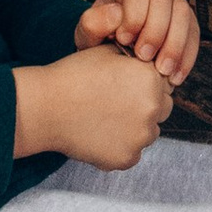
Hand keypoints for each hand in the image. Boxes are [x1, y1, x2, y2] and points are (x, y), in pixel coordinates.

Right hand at [12, 46, 174, 170]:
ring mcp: (141, 136)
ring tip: (105, 119)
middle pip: (162, 109)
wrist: (47, 107)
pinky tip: (99, 134)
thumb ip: (136, 59)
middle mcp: (153, 107)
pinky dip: (120, 147)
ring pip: (148, 133)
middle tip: (117, 104)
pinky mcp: (127, 158)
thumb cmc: (75, 75)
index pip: (164, 83)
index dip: (144, 83)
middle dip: (146, 106)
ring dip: (135, 128)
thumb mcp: (109, 52)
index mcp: (151, 78)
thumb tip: (150, 62)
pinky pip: (132, 153)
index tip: (125, 86)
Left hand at [76, 0, 200, 85]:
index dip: (134, 14)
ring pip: (183, 14)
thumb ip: (93, 23)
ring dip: (175, 44)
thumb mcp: (88, 32)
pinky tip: (175, 77)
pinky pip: (194, 34)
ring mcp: (173, 2)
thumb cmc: (100, 39)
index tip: (123, 40)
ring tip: (162, 71)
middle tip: (144, 57)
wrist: (113, 51)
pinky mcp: (186, 22)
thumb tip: (116, 13)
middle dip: (155, 30)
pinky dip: (187, 57)